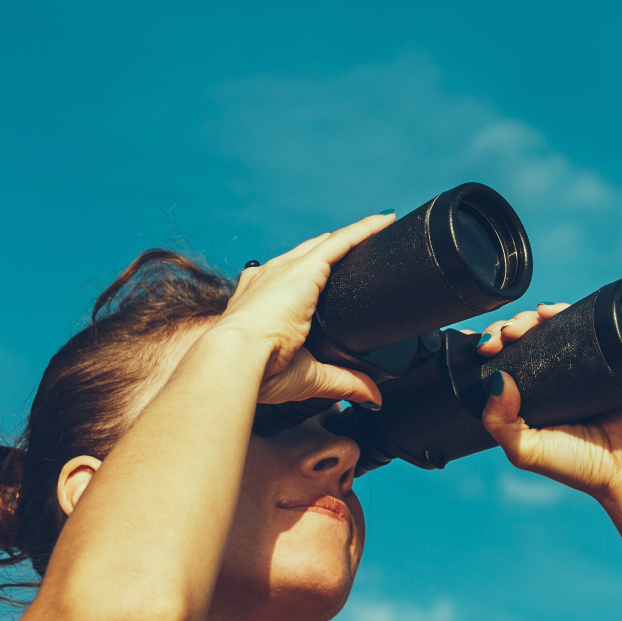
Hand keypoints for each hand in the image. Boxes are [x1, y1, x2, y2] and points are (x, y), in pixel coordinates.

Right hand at [217, 216, 389, 406]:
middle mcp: (270, 278)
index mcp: (260, 301)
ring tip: (382, 225)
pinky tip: (383, 222)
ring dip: (355, 235)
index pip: (290, 280)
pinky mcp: (305, 268)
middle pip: (310, 254)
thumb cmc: (258, 370)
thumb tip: (373, 398)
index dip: (311, 274)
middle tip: (363, 247)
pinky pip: (342, 241)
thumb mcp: (307, 376)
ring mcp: (287, 270)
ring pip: (329, 244)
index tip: (326, 277)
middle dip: (335, 248)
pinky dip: (364, 230)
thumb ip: (342, 381)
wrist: (238, 357)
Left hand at [472, 303, 621, 499]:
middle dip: (506, 329)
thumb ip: (500, 422)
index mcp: (531, 398)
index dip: (492, 348)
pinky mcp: (607, 354)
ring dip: (530, 318)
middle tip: (502, 337)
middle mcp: (553, 380)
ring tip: (524, 323)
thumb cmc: (580, 465)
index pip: (503, 363)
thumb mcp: (526, 451)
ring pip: (550, 329)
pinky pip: (584, 324)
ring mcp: (581, 365)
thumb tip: (498, 378)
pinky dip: (564, 310)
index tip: (486, 349)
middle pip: (524, 340)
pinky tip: (549, 311)